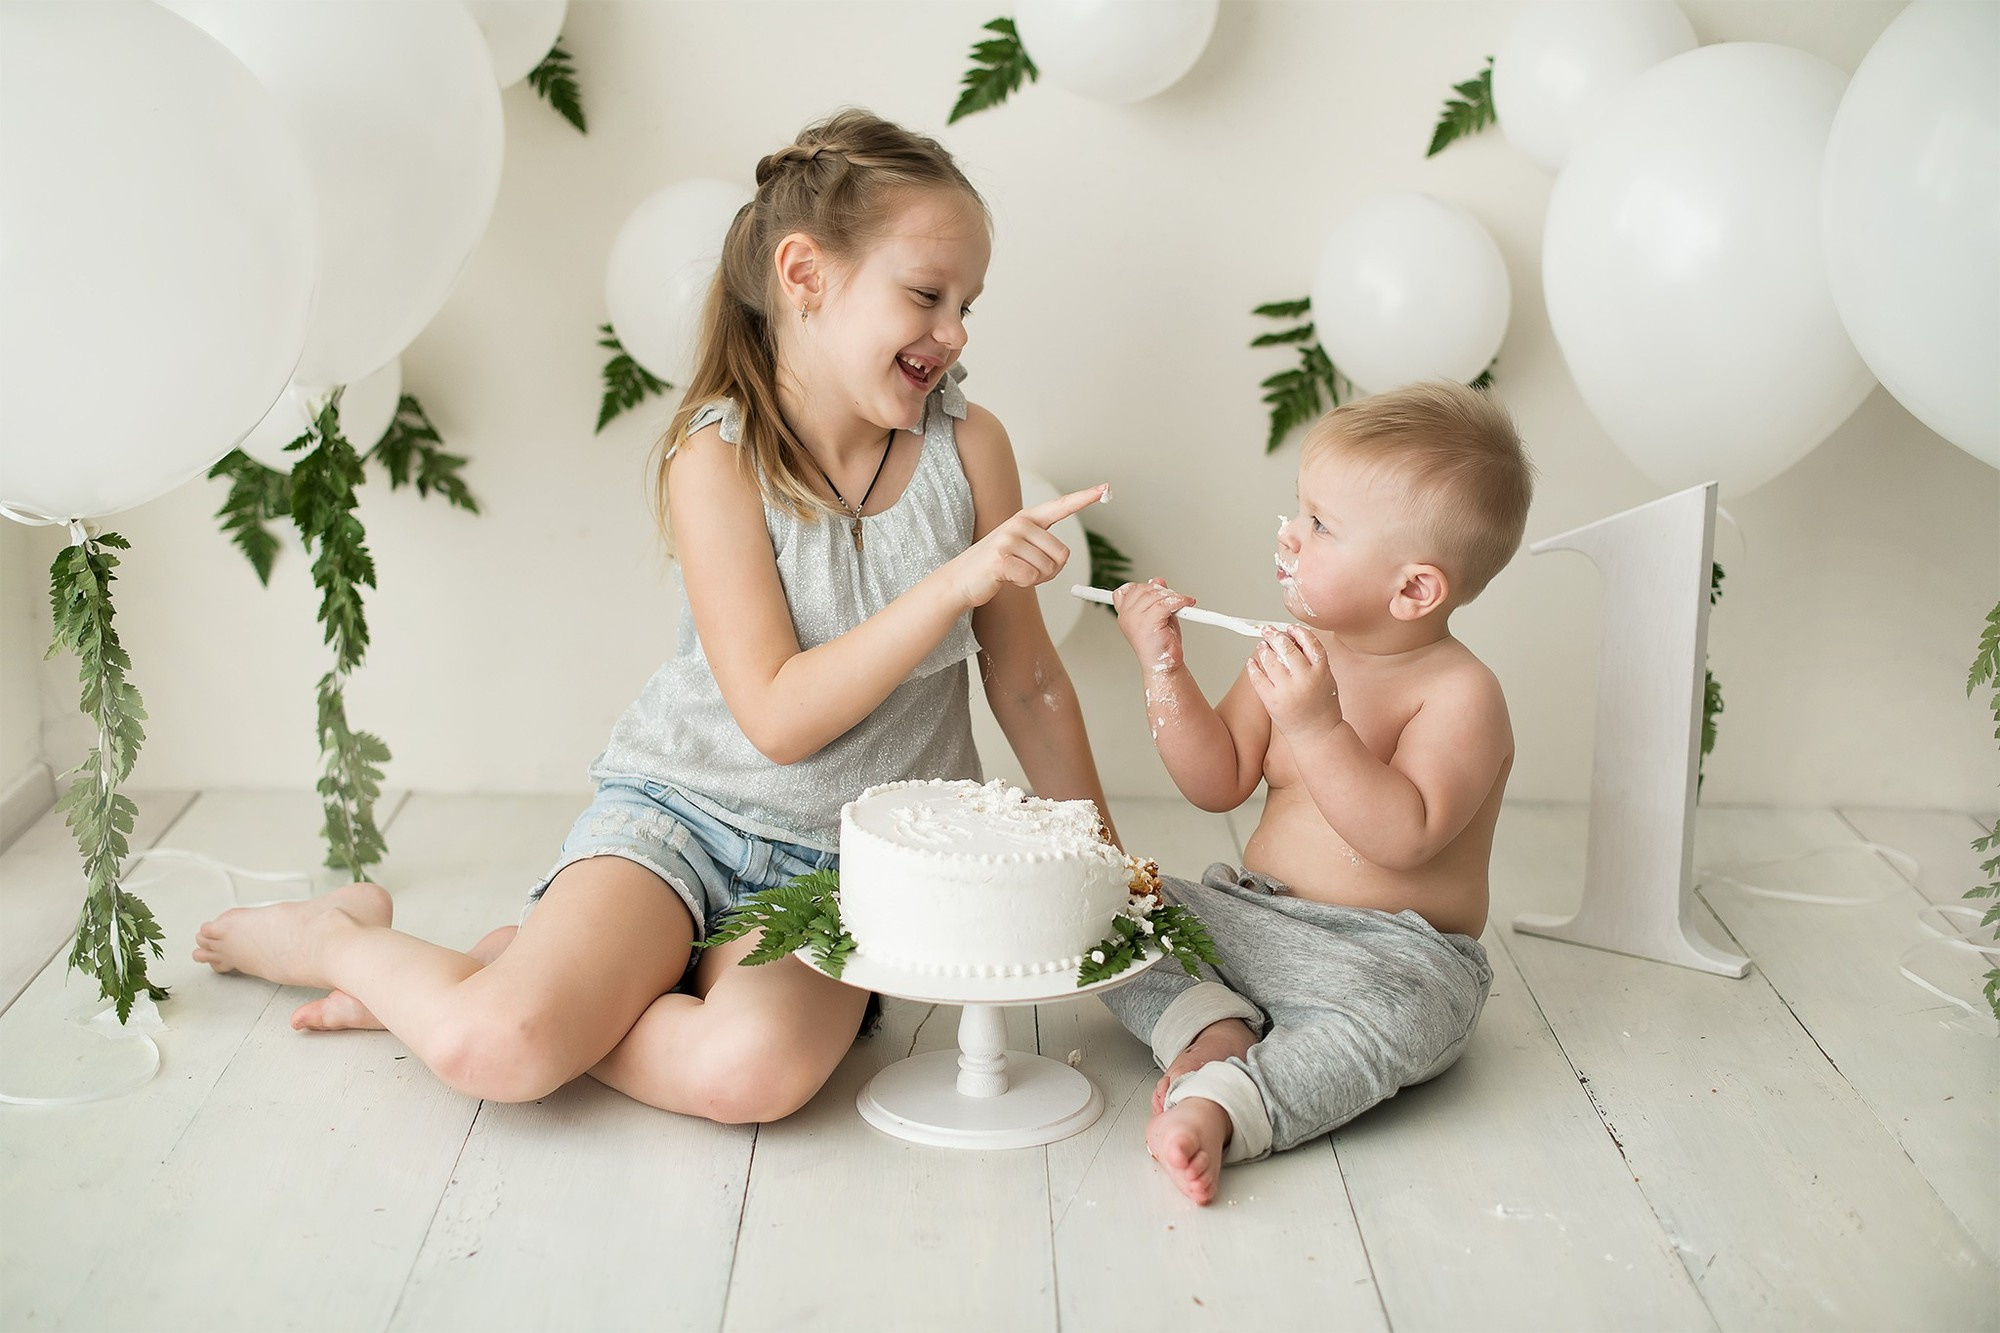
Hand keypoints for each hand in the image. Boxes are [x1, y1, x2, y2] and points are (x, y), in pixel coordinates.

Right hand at [949, 484, 1106, 608]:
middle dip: (1049, 572)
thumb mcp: (1021, 548)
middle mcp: (1019, 523)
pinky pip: (1031, 577)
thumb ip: (1042, 546)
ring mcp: (1009, 539)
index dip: (1084, 497)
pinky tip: (1007, 578)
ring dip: (1035, 579)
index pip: (1061, 506)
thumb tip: (1063, 557)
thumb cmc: (997, 565)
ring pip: (1048, 569)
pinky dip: (1023, 584)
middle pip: (1062, 555)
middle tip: (1025, 569)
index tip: (1105, 488)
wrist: (961, 578)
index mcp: (1028, 519)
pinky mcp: (1001, 558)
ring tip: (1013, 572)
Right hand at [1112, 578, 1189, 674]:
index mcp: (1125, 615)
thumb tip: (1157, 580)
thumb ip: (1157, 598)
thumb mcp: (1159, 615)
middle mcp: (1126, 616)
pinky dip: (1179, 601)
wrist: (1165, 665)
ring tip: (1181, 604)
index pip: (1125, 590)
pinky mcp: (1147, 623)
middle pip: (1142, 589)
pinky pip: (1165, 603)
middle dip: (1161, 591)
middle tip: (1175, 600)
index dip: (1140, 587)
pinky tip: (1186, 604)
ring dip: (1172, 596)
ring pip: (1155, 595)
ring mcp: (1135, 620)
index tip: (1156, 588)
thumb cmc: (1161, 644)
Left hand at [1246, 623, 1342, 736]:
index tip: (1290, 628)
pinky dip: (1253, 667)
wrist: (1318, 735)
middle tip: (1268, 631)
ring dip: (1264, 649)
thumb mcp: (1326, 679)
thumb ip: (1313, 661)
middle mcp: (1304, 679)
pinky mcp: (1272, 701)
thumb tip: (1292, 639)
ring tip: (1262, 646)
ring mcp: (1287, 691)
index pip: (1310, 643)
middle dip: (1274, 636)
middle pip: (1287, 648)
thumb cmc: (1322, 706)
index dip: (1298, 632)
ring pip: (1271, 661)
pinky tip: (1252, 662)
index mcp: (1321, 672)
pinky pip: (1258, 678)